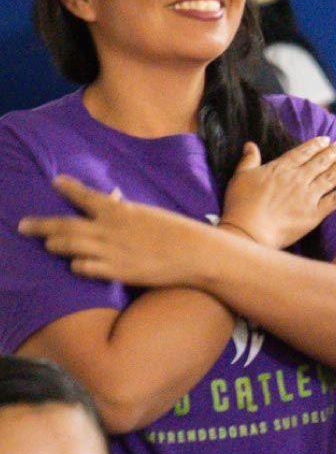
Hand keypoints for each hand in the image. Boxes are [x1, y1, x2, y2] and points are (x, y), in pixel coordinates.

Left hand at [18, 176, 215, 286]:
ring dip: (55, 244)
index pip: (86, 195)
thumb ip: (125, 209)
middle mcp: (109, 229)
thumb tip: (112, 197)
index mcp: (120, 211)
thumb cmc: (177, 231)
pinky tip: (75, 264)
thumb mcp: (149, 214)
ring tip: (47, 243)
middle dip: (41, 225)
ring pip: (69, 246)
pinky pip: (84, 268)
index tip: (55, 182)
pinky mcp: (116, 272)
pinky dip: (76, 265)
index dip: (68, 188)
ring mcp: (110, 251)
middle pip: (65, 225)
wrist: (195, 254)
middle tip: (22, 225)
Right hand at [220, 138, 335, 249]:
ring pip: (332, 176)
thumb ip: (248, 160)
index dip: (316, 145)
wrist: (248, 231)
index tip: (326, 139)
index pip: (303, 153)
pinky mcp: (316, 213)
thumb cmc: (240, 205)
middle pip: (321, 162)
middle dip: (334, 151)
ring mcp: (309, 195)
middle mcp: (298, 179)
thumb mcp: (240, 177)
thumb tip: (250, 144)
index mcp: (281, 169)